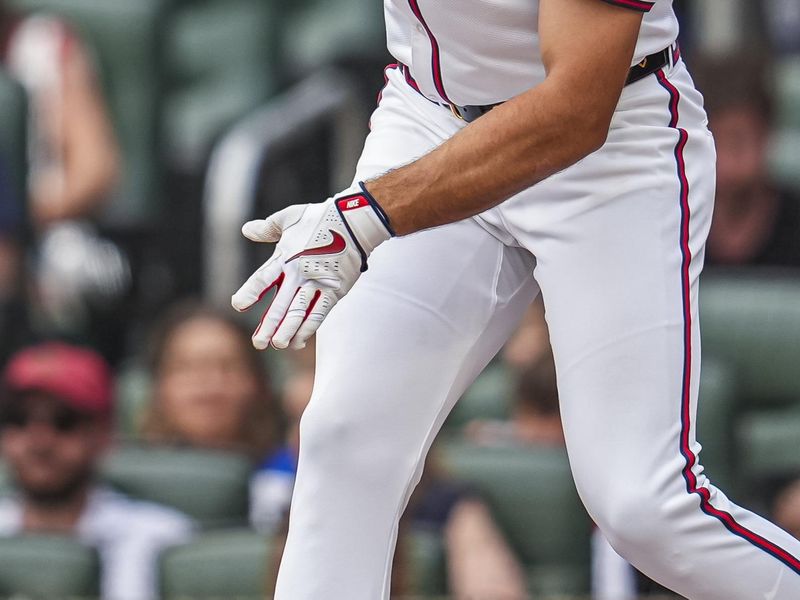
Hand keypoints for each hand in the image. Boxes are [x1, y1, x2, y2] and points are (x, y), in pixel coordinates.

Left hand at [232, 185, 393, 349]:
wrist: (354, 222)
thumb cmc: (320, 217)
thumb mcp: (289, 217)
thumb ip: (267, 228)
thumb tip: (246, 230)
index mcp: (285, 257)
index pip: (263, 278)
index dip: (250, 293)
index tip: (238, 306)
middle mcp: (299, 273)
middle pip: (280, 304)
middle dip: (268, 325)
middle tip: (258, 343)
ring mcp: (317, 284)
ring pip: (299, 313)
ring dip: (287, 331)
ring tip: (277, 346)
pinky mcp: (333, 291)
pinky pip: (319, 313)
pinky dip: (308, 328)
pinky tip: (298, 341)